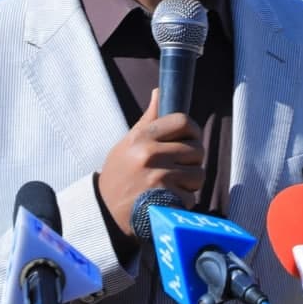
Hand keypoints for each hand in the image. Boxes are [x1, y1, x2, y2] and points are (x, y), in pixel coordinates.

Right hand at [97, 88, 203, 237]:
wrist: (104, 211)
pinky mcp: (166, 200)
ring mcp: (159, 177)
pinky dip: (183, 201)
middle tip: (178, 168)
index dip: (193, 131)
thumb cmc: (119, 174)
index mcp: (143, 137)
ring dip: (190, 183)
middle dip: (192, 161)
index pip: (183, 121)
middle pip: (196, 149)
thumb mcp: (127, 144)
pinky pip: (191, 196)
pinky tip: (167, 201)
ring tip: (172, 185)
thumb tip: (160, 92)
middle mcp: (150, 154)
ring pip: (198, 174)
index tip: (190, 139)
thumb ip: (148, 121)